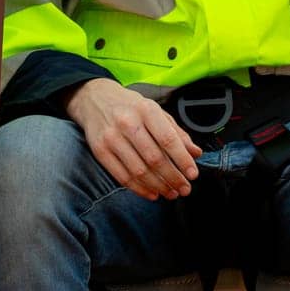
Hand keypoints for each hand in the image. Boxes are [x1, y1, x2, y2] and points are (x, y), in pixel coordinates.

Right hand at [63, 78, 201, 200]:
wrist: (94, 98)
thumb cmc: (130, 106)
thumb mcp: (155, 110)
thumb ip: (176, 132)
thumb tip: (195, 153)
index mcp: (146, 109)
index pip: (168, 139)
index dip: (183, 160)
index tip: (193, 174)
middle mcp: (127, 122)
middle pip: (154, 159)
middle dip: (173, 178)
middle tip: (185, 188)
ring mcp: (111, 138)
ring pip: (139, 171)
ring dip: (158, 186)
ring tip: (171, 192)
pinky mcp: (100, 151)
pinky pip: (122, 176)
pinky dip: (140, 189)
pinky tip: (152, 192)